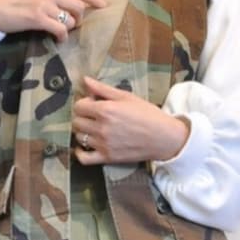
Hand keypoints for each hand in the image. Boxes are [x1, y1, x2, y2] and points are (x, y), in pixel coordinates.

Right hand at [0, 0, 107, 37]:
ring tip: (62, 33)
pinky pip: (60, 29)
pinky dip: (62, 37)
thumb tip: (59, 4)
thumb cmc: (6, 1)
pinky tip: (58, 40)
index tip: (103, 5)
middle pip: (78, 5)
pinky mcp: (37, 17)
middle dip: (80, 18)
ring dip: (70, 29)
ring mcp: (43, 3)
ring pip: (70, 18)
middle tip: (74, 26)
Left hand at [72, 75, 190, 165]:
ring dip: (83, 132)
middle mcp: (101, 127)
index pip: (78, 106)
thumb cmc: (147, 114)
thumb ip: (103, 89)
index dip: (83, 104)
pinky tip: (83, 147)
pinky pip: (84, 158)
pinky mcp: (107, 158)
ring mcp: (103, 144)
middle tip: (92, 116)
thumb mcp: (126, 97)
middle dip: (82, 117)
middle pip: (77, 121)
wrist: (163, 137)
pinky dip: (79, 153)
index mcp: (105, 110)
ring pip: (79, 137)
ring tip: (93, 129)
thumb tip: (85, 80)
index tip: (92, 104)